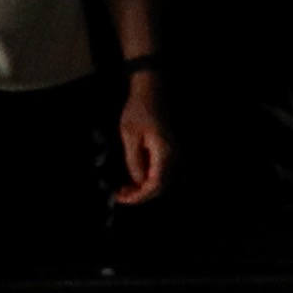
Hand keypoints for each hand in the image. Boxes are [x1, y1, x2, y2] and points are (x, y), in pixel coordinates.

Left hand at [112, 76, 171, 206]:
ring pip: (159, 182)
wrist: (151, 94)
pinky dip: (146, 180)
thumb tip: (137, 181)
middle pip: (159, 187)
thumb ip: (133, 160)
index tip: (123, 198)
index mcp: (164, 153)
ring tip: (124, 189)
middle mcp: (172, 157)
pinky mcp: (167, 153)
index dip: (139, 196)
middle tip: (120, 195)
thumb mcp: (129, 135)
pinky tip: (132, 179)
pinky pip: (159, 173)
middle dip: (140, 195)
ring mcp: (171, 156)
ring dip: (142, 189)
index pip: (154, 184)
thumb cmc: (139, 110)